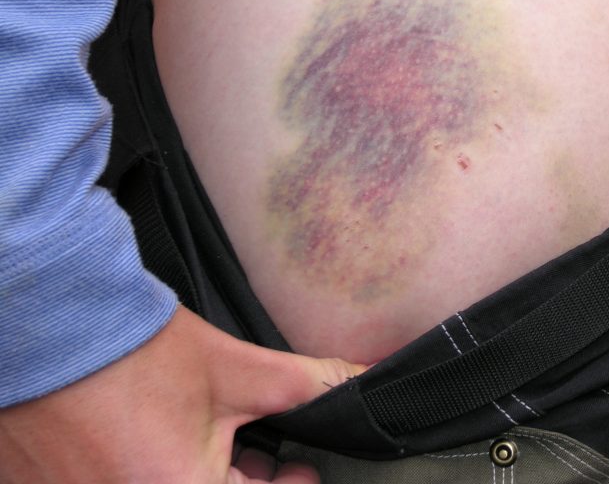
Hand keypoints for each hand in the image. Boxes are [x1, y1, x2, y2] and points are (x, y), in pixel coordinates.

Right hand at [0, 307, 363, 483]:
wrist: (54, 325)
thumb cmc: (138, 351)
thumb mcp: (238, 370)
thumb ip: (311, 385)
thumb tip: (369, 378)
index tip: (300, 468)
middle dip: (249, 482)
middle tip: (266, 454)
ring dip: (205, 476)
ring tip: (217, 440)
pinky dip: (161, 470)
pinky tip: (168, 442)